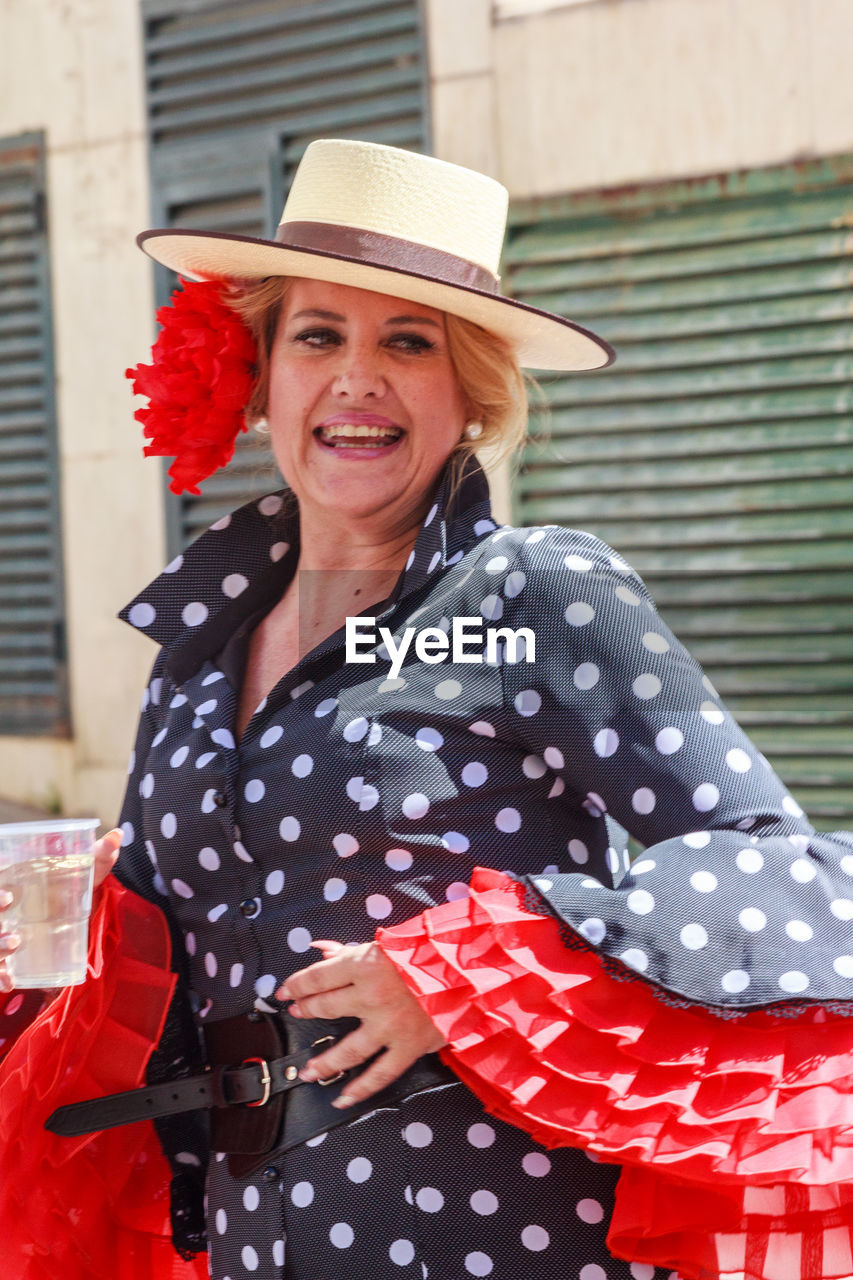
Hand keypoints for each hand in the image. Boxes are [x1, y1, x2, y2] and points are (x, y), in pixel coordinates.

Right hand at [0, 828, 121, 992]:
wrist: (73, 916)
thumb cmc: (71, 888)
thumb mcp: (85, 873)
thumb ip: (99, 855)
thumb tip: (118, 835)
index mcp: (13, 882)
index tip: (9, 896)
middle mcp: (4, 908)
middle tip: (13, 921)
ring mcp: (4, 933)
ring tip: (15, 944)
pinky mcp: (8, 958)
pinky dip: (0, 977)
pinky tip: (10, 982)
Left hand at [276, 941, 446, 1108]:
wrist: (471, 971)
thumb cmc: (429, 953)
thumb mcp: (388, 944)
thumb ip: (352, 951)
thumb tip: (322, 952)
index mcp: (366, 964)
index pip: (318, 976)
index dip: (297, 984)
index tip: (286, 991)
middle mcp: (372, 995)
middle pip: (325, 1007)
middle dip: (306, 1011)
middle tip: (297, 1014)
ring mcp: (389, 1025)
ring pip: (346, 1050)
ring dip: (323, 1062)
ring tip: (308, 1070)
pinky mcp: (408, 1046)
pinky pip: (379, 1074)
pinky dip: (359, 1089)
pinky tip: (342, 1098)